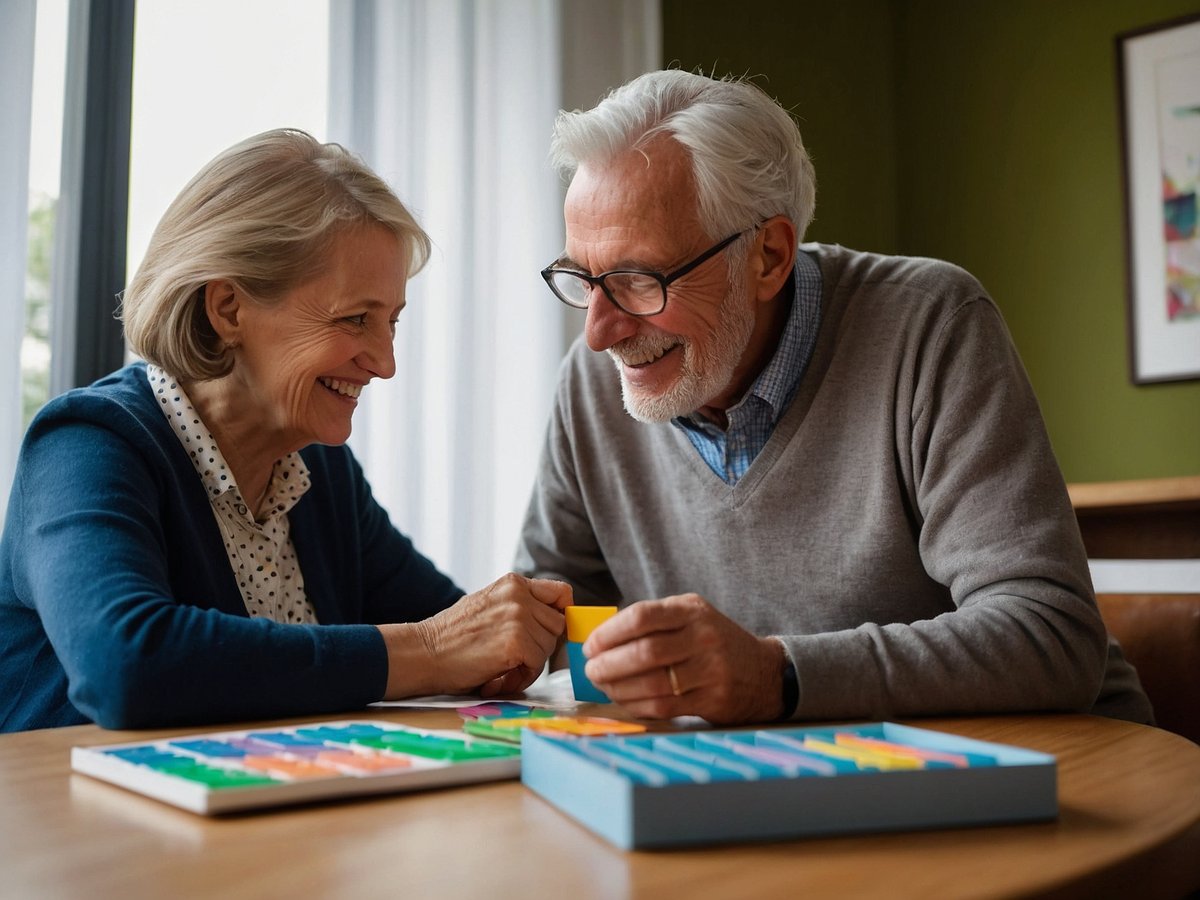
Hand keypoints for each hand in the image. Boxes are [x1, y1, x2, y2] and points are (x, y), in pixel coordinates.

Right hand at [379, 573, 571, 697]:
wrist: (423, 653)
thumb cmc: (451, 637)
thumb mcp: (488, 606)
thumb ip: (518, 607)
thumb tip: (553, 620)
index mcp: (512, 583)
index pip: (561, 593)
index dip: (561, 614)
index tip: (550, 631)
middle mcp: (519, 595)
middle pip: (557, 624)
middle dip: (541, 645)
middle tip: (515, 660)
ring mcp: (519, 617)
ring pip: (548, 647)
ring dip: (530, 665)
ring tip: (502, 671)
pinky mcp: (516, 642)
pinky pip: (537, 665)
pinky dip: (522, 677)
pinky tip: (497, 679)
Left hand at [582, 593, 786, 724]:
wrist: (764, 671)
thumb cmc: (713, 641)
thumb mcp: (691, 616)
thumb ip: (653, 621)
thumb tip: (600, 638)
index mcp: (692, 610)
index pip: (642, 616)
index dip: (609, 633)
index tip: (591, 645)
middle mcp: (704, 637)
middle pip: (644, 652)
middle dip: (608, 664)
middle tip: (590, 670)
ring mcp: (711, 669)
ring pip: (652, 683)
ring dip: (618, 688)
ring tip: (603, 686)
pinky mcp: (713, 699)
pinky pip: (664, 706)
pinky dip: (637, 705)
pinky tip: (625, 700)